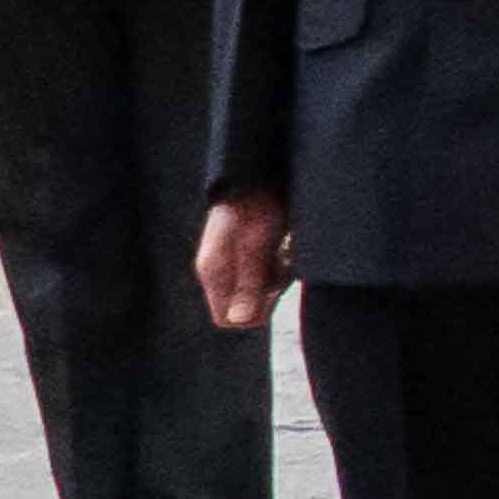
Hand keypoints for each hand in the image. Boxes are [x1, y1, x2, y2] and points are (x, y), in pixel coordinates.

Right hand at [196, 194, 292, 330]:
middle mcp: (222, 273)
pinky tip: (285, 250)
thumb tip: (239, 320)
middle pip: (245, 308)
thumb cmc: (256, 209)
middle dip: (268, 296)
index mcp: (213, 274)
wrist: (258, 178)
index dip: (252, 312)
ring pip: (259, 293)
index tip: (271, 289)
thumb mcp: (255, 247)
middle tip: (280, 268)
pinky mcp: (250, 255)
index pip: (226, 319)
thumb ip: (248, 283)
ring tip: (283, 255)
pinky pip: (266, 276)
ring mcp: (235, 264)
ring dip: (277, 280)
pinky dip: (279, 268)